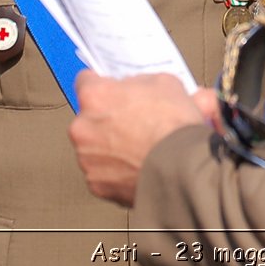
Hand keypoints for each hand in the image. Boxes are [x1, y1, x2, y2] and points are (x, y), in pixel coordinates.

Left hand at [69, 72, 204, 205]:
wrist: (181, 168)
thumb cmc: (173, 127)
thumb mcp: (166, 83)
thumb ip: (144, 82)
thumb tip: (146, 87)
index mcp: (95, 96)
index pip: (85, 81)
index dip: (103, 84)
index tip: (110, 90)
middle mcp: (83, 127)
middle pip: (89, 117)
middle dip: (108, 119)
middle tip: (135, 121)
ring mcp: (87, 158)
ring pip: (94, 147)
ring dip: (111, 146)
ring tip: (141, 147)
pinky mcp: (97, 184)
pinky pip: (103, 172)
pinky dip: (117, 171)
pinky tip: (138, 165)